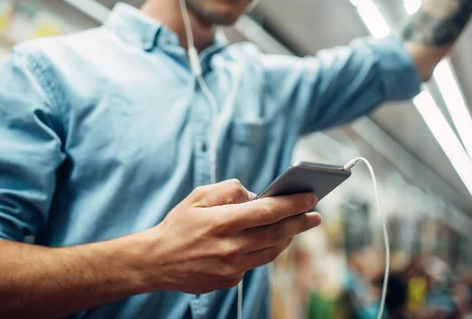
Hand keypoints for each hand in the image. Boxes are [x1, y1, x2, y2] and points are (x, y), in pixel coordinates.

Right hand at [149, 179, 320, 293]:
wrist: (156, 261)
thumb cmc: (178, 224)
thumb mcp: (199, 196)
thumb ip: (229, 190)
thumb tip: (255, 195)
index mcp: (223, 222)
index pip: (268, 211)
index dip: (293, 204)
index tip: (310, 197)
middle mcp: (231, 247)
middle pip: (277, 233)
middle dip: (300, 222)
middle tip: (315, 215)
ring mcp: (232, 268)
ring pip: (271, 251)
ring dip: (287, 238)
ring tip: (296, 226)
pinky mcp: (230, 281)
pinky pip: (255, 263)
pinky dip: (265, 250)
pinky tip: (269, 240)